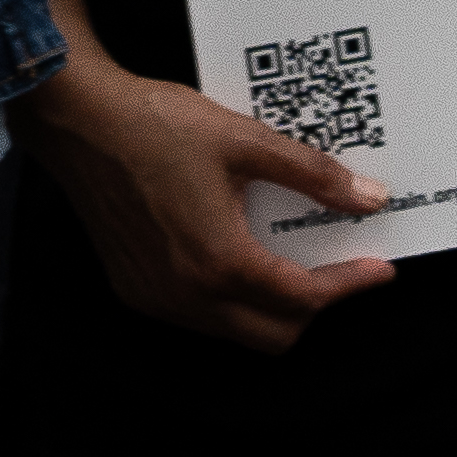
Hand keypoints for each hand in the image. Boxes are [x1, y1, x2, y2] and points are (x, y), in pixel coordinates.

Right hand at [24, 58, 393, 354]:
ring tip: (290, 260)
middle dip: (314, 309)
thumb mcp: (245, 140)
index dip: (348, 285)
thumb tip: (369, 198)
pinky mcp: (133, 289)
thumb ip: (312, 175)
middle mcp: (187, 295)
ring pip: (235, 331)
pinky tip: (238, 256)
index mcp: (220, 261)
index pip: (304, 298)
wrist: (78, 120)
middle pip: (275, 335)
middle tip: (337, 269)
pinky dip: (231, 301)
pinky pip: (199, 317)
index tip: (379, 269)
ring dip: (271, 307)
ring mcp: (156, 299)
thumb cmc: (156, 124)